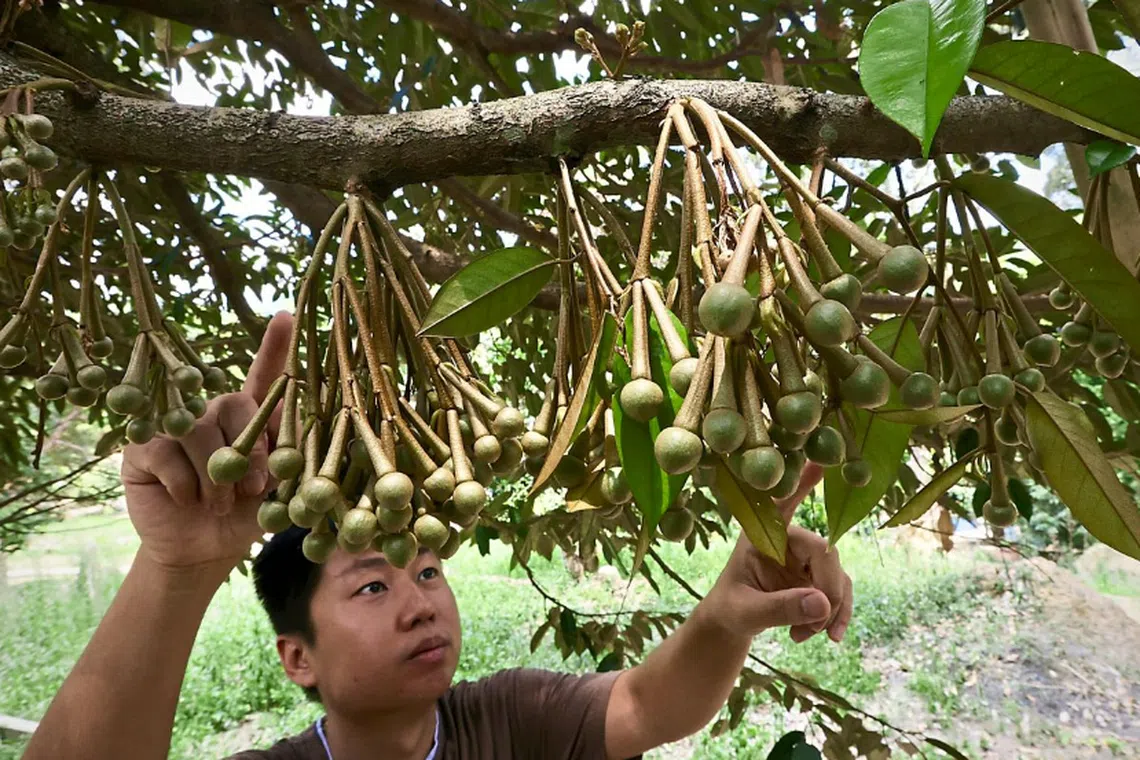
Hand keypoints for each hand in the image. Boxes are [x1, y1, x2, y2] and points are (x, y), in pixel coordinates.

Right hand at [121, 313, 292, 572]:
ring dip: (216, 476)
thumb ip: (282, 458)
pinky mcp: (142, 446)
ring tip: (220, 503)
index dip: (275, 347)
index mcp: (248, 417)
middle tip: (254, 486)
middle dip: (250, 448)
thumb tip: (289, 430)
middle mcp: (210, 412)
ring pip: (200, 432)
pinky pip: (167, 452)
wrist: (203, 551)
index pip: (263, 377)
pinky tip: (188, 500)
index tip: (288, 316)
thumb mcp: (273, 489)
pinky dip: (185, 484)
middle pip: (233, 403)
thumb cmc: (244, 516)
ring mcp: (173, 425)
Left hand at [704, 463, 852, 642]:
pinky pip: (840, 592)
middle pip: (825, 553)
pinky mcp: (817, 579)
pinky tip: (829, 636)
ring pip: (838, 576)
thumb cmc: (729, 609)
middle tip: (816, 624)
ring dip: (831, 609)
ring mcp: (805, 560)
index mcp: (763, 536)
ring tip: (808, 635)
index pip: (783, 506)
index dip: (801, 484)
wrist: (732, 623)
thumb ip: (780, 608)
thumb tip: (822, 604)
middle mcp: (788, 541)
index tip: (820, 461)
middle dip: (827, 591)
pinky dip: (838, 615)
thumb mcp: (746, 612)